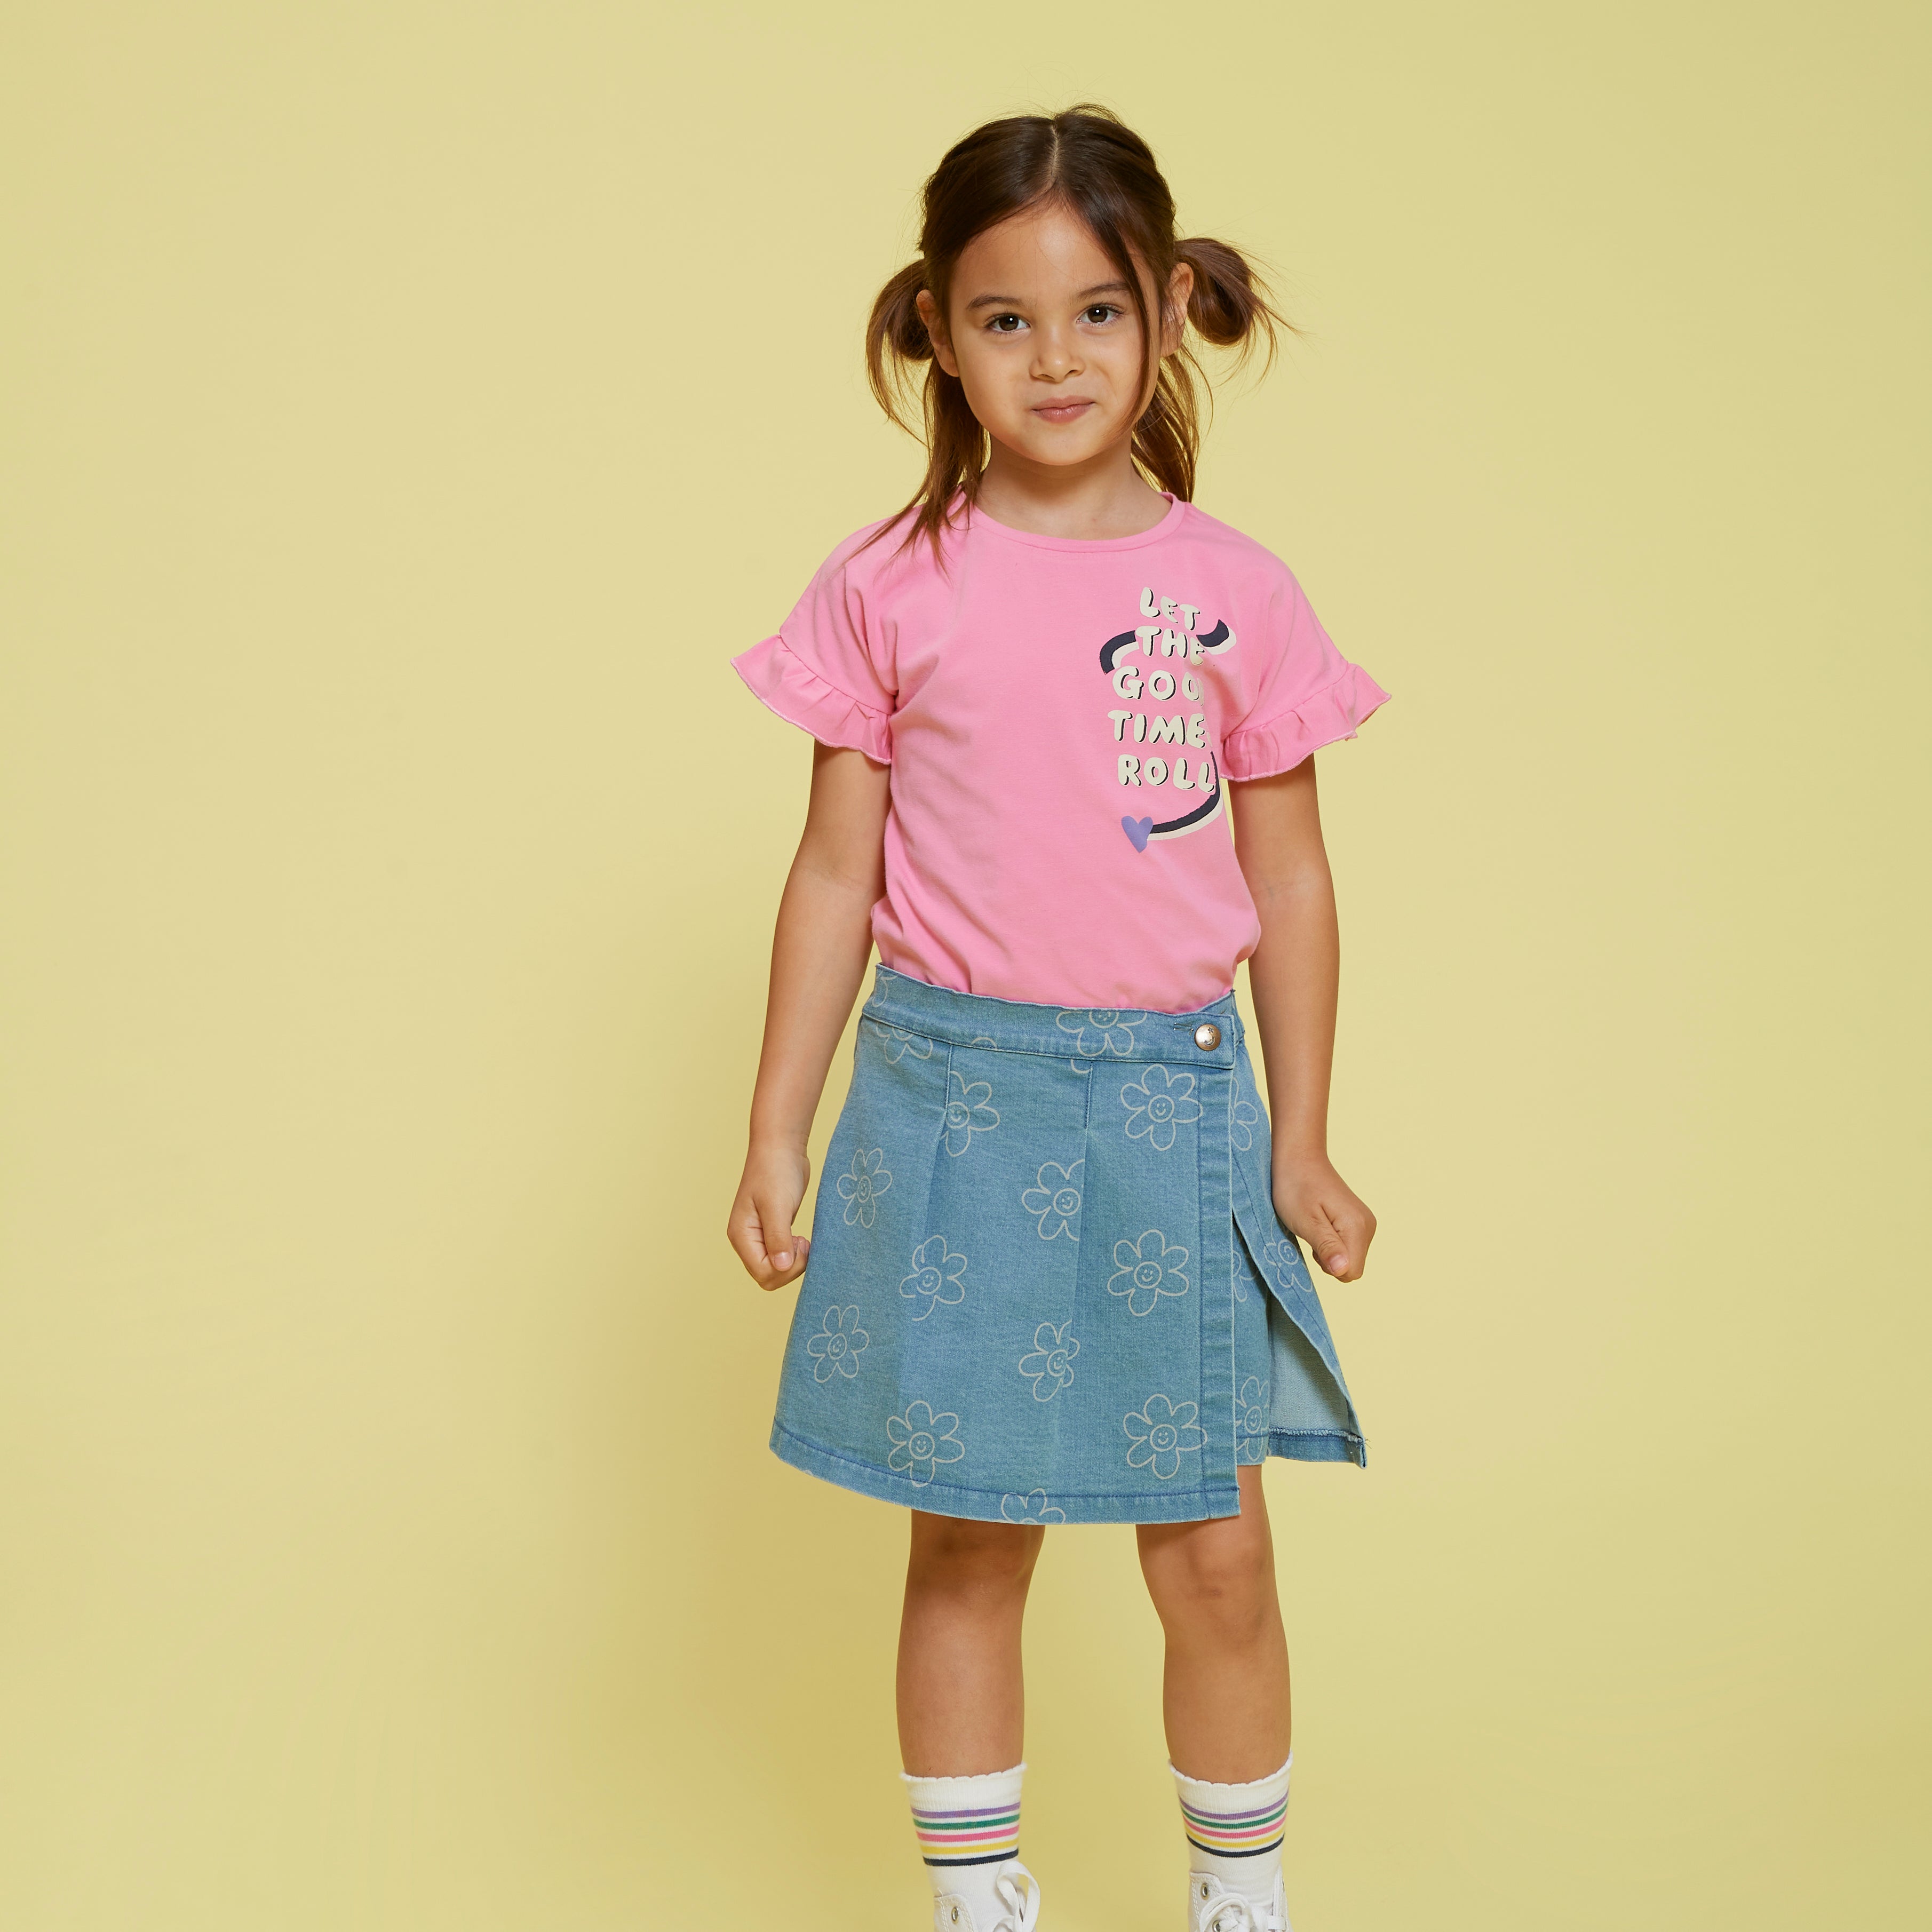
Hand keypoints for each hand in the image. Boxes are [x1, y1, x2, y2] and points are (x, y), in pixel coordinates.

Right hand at [726, 1141, 812, 1289]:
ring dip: (794, 1261)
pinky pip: (782, 1257)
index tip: (800, 1242)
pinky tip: (801, 1239)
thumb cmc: (776, 1171)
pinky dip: (795, 1254)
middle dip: (790, 1267)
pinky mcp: (773, 1232)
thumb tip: (781, 1267)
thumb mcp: (778, 1205)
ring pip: (776, 1269)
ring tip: (802, 1239)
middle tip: (803, 1242)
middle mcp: (747, 1240)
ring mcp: (759, 1237)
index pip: (762, 1273)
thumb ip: (778, 1238)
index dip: (786, 1268)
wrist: (781, 1147)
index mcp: (741, 1235)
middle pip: (768, 1276)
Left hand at [1271, 1150, 1375, 1282]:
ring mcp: (1365, 1222)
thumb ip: (1326, 1247)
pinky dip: (1332, 1242)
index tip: (1314, 1242)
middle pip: (1352, 1267)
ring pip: (1349, 1257)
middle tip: (1312, 1233)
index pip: (1351, 1273)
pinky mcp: (1358, 1220)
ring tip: (1314, 1226)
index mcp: (1357, 1227)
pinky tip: (1320, 1224)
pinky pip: (1348, 1246)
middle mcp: (1368, 1225)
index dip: (1328, 1266)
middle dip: (1329, 1259)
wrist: (1299, 1159)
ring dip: (1329, 1250)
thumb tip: (1342, 1271)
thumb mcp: (1305, 1221)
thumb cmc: (1296, 1188)